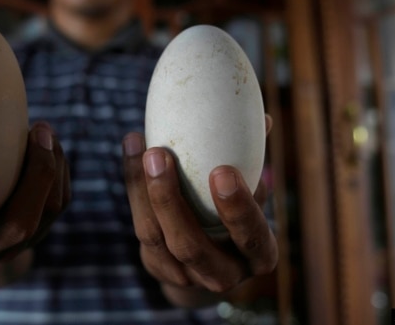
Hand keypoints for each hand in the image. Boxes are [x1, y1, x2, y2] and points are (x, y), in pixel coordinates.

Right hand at [0, 120, 69, 270]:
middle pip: (15, 228)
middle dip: (33, 181)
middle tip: (35, 135)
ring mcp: (14, 246)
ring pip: (45, 214)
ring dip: (51, 169)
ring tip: (43, 130)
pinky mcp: (40, 231)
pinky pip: (59, 203)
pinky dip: (59, 169)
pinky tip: (49, 142)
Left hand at [121, 118, 276, 302]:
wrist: (214, 262)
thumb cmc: (240, 216)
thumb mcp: (253, 195)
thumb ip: (254, 163)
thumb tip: (262, 119)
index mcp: (257, 255)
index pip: (251, 238)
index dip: (237, 210)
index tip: (222, 171)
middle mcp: (221, 274)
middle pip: (190, 246)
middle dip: (170, 201)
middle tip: (160, 155)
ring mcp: (184, 275)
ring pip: (155, 235)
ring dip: (143, 189)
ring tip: (140, 146)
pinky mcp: (157, 266)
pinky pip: (140, 225)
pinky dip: (134, 186)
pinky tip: (132, 147)